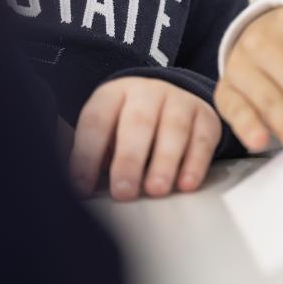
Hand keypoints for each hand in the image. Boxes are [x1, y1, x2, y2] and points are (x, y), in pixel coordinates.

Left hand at [69, 77, 221, 200]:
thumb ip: (92, 156)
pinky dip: (195, 163)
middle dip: (130, 159)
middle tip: (123, 191)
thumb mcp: (106, 131)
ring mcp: (180, 101)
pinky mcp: (206, 116)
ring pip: (174, 129)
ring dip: (164, 162)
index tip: (82, 187)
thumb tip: (76, 189)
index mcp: (114, 94)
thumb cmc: (127, 127)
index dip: (87, 154)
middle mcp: (148, 92)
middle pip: (138, 122)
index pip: (97, 121)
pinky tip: (185, 184)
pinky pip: (203, 139)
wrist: (171, 100)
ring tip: (155, 190)